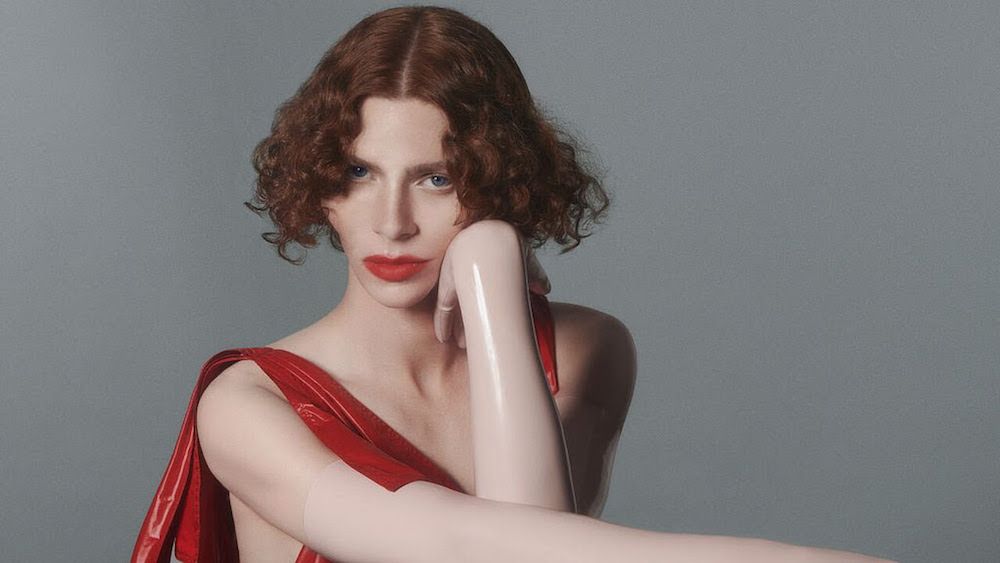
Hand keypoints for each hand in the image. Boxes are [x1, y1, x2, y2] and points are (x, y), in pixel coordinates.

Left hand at [434, 223, 549, 348]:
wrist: (495, 240)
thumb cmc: (512, 247)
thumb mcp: (527, 262)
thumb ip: (534, 275)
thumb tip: (544, 289)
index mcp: (485, 266)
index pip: (481, 294)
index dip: (484, 315)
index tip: (490, 332)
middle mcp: (469, 271)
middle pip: (467, 303)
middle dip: (469, 325)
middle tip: (470, 343)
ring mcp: (456, 277)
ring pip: (456, 308)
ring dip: (458, 328)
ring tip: (461, 344)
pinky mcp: (446, 283)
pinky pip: (443, 307)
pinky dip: (443, 323)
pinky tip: (442, 335)